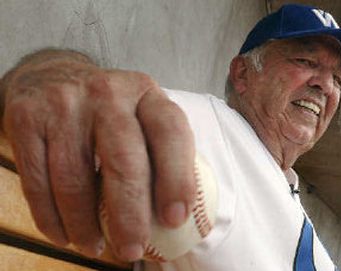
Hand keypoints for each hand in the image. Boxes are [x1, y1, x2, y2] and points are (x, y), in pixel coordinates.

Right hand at [0, 49, 195, 260]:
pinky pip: (38, 180)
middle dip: (130, 214)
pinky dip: (51, 217)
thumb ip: (158, 150)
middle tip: (132, 248)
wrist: (51, 75)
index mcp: (145, 93)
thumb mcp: (139, 112)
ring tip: (94, 246)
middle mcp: (108, 94)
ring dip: (85, 224)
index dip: (177, 177)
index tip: (175, 218)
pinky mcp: (27, 118)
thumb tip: (173, 214)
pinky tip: (65, 234)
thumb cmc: (107, 108)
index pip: (171, 132)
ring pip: (75, 177)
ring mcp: (65, 104)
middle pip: (124, 160)